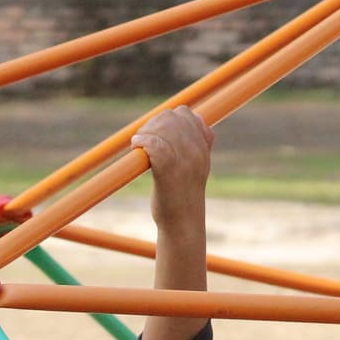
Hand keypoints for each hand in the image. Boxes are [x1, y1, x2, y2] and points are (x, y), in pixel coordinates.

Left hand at [133, 106, 213, 228]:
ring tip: (140, 145)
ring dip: (146, 132)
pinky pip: (153, 143)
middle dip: (154, 123)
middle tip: (144, 140)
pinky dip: (141, 141)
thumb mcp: (197, 167)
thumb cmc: (184, 197)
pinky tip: (136, 148)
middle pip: (172, 117)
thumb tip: (197, 118)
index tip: (160, 134)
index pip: (186, 114)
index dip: (169, 118)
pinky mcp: (168, 170)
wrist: (183, 225)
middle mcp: (197, 152)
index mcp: (203, 149)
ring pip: (163, 127)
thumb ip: (198, 144)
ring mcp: (184, 160)